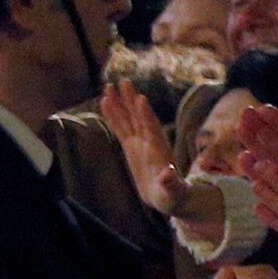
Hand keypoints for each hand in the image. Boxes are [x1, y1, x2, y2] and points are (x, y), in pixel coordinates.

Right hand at [102, 80, 187, 214]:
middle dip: (131, 100)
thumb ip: (170, 182)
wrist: (169, 195)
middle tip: (123, 82)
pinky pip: (121, 127)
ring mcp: (140, 142)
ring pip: (128, 118)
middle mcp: (149, 141)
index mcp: (158, 149)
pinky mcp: (131, 146)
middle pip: (139, 116)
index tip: (140, 99)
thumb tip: (168, 173)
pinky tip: (105, 103)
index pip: (151, 128)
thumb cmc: (172, 195)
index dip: (146, 115)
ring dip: (120, 103)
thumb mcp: (172, 191)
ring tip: (108, 88)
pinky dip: (113, 116)